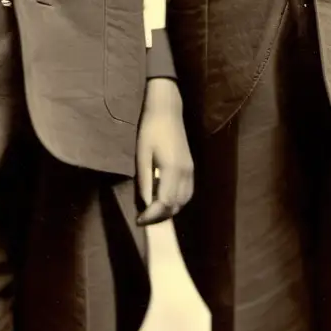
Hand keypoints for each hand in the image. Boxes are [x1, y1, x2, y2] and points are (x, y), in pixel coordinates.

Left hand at [136, 78, 193, 225]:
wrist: (167, 111)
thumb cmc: (150, 130)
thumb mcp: (142, 155)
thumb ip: (145, 181)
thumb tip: (145, 204)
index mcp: (172, 169)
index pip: (165, 202)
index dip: (152, 216)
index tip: (139, 220)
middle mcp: (185, 173)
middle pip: (177, 205)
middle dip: (160, 216)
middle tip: (143, 218)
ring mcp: (190, 170)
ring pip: (184, 201)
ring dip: (169, 210)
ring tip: (153, 211)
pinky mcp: (190, 168)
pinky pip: (187, 192)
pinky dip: (177, 201)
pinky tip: (164, 200)